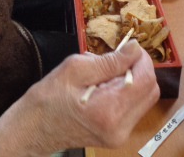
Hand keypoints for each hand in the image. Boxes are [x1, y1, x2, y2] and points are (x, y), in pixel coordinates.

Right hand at [0, 40, 159, 155]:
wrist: (32, 129)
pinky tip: (106, 86)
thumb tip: (134, 48)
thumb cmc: (47, 99)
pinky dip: (126, 92)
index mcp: (109, 110)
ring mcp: (120, 135)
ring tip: (107, 73)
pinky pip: (134, 108)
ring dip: (133, 80)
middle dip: (139, 69)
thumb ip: (109, 61)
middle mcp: (120, 127)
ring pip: (145, 99)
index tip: (129, 47)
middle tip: (118, 57)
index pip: (145, 80)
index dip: (141, 59)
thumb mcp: (75, 69)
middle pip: (151, 91)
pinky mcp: (117, 135)